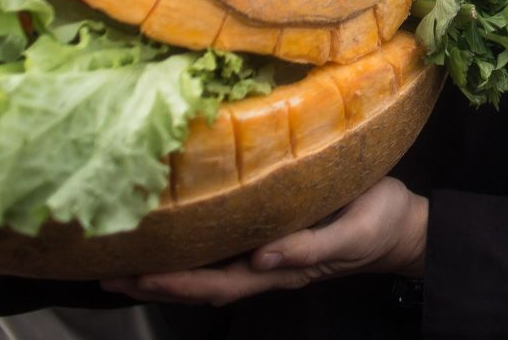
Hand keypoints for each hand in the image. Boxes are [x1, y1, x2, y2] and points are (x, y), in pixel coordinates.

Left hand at [101, 177, 426, 305]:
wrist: (403, 227)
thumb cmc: (381, 223)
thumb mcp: (353, 232)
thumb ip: (309, 247)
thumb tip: (262, 258)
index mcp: (280, 269)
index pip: (217, 284)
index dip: (176, 282)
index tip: (137, 275)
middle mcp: (264, 268)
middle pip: (198, 285)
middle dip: (152, 282)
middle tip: (105, 274)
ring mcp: (265, 256)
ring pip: (203, 272)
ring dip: (160, 272)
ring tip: (117, 266)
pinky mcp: (270, 236)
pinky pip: (219, 250)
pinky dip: (187, 250)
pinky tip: (168, 238)